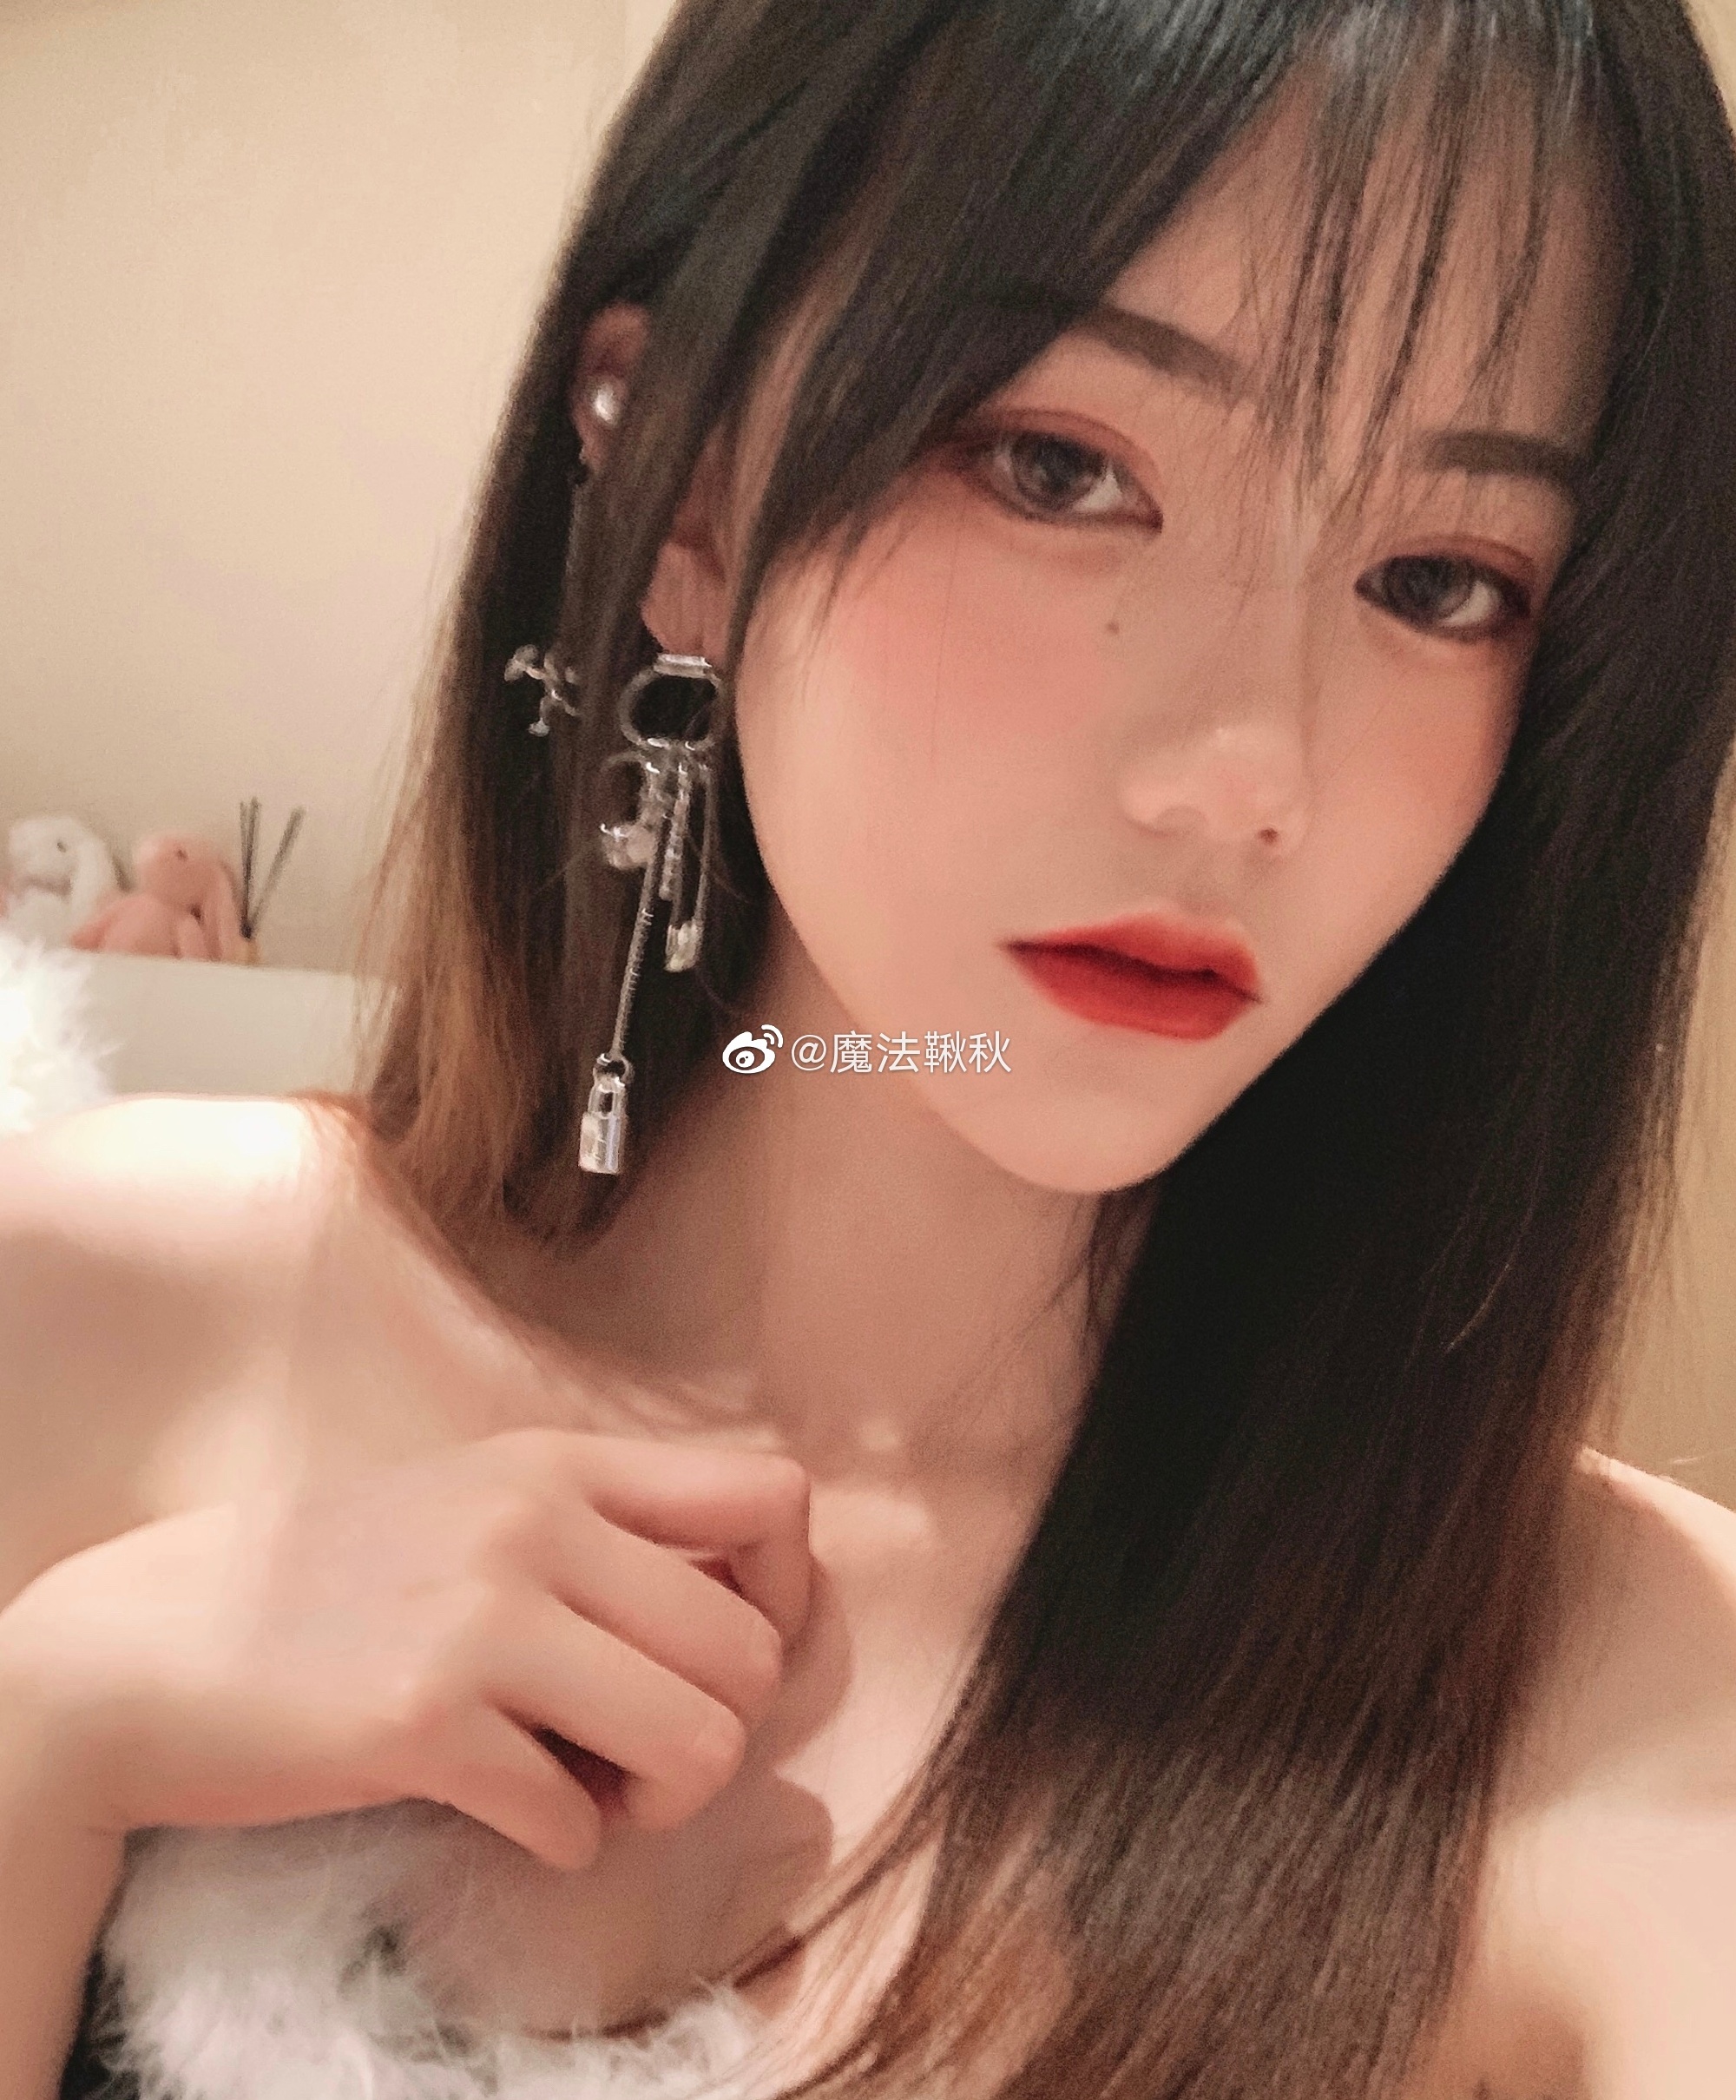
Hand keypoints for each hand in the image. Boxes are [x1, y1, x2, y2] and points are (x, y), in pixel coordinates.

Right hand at [0, 1428, 811, 1871]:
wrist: (141, 1644)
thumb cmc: (326, 1580)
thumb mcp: (474, 1500)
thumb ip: (597, 1526)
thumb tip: (743, 1600)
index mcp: (558, 1461)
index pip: (775, 1496)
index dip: (787, 1592)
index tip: (721, 1648)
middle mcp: (535, 1522)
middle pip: (754, 1651)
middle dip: (723, 1728)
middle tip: (644, 1749)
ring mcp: (479, 1619)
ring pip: (702, 1741)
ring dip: (664, 1798)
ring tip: (598, 1788)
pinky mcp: (422, 1724)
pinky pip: (580, 1819)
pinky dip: (566, 1842)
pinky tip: (514, 1816)